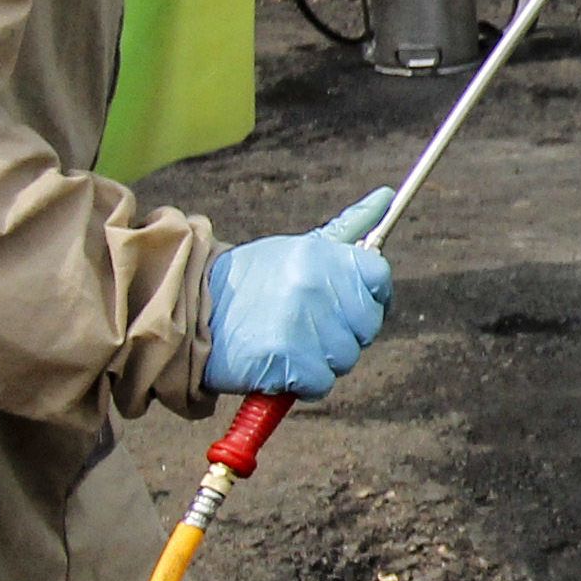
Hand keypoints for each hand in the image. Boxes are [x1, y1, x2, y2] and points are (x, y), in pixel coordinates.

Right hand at [205, 188, 392, 398]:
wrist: (194, 314)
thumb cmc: (253, 283)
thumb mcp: (300, 247)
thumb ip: (348, 227)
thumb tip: (386, 196)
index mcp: (322, 255)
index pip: (378, 277)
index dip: (368, 296)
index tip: (347, 304)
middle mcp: (315, 285)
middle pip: (367, 326)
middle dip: (343, 333)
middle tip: (306, 325)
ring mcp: (302, 322)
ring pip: (345, 358)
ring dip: (320, 360)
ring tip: (287, 341)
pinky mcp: (286, 358)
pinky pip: (320, 383)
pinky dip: (302, 383)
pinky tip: (278, 362)